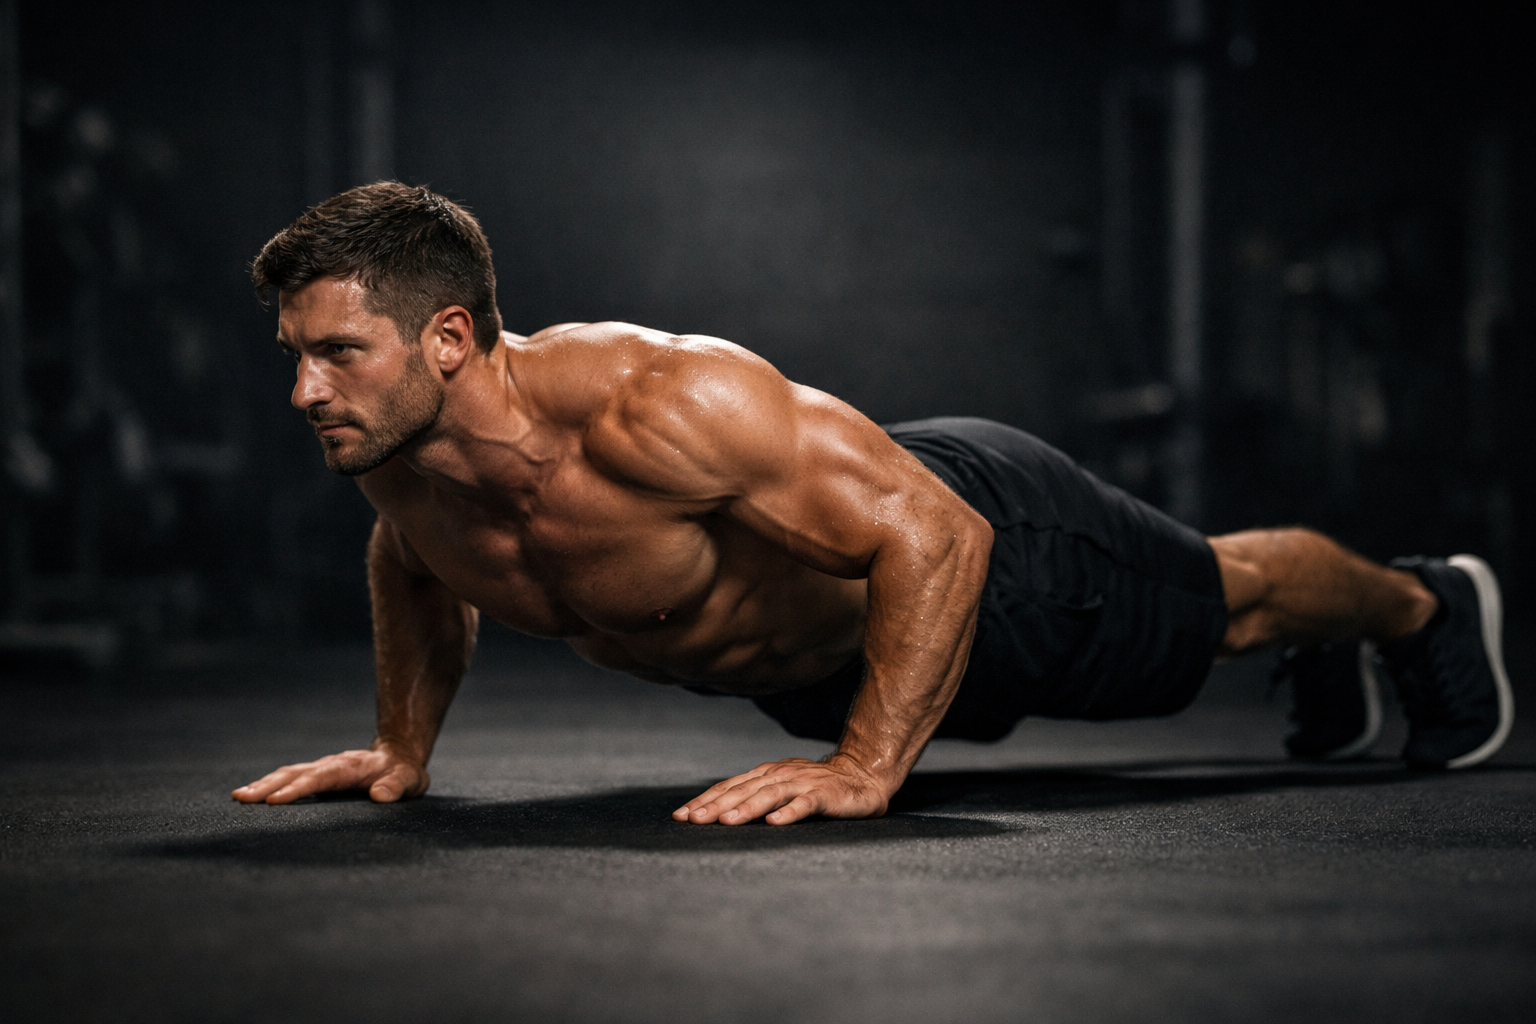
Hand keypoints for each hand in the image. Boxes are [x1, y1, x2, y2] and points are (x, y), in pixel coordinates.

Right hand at [231, 743, 427, 804]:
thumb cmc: (404, 773)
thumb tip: (379, 796)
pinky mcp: (316, 777)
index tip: (276, 801)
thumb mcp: (410, 780)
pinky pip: (289, 779)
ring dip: (263, 784)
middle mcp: (330, 765)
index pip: (321, 777)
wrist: (398, 757)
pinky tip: (250, 797)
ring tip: (238, 797)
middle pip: (296, 773)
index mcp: (350, 767)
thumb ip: (397, 786)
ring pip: (288, 774)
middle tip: (242, 798)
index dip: (299, 789)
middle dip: (268, 785)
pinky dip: (269, 786)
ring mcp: (321, 769)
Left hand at [672, 754, 889, 825]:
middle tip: (692, 820)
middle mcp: (778, 775)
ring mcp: (801, 784)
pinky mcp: (823, 795)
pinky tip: (775, 823)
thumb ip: (754, 796)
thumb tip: (716, 814)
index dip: (704, 800)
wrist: (861, 778)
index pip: (728, 787)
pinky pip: (804, 804)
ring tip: (727, 821)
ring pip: (769, 795)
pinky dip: (789, 813)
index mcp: (764, 775)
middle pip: (742, 790)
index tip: (680, 817)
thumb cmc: (815, 787)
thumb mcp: (780, 788)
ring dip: (747, 808)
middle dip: (715, 806)